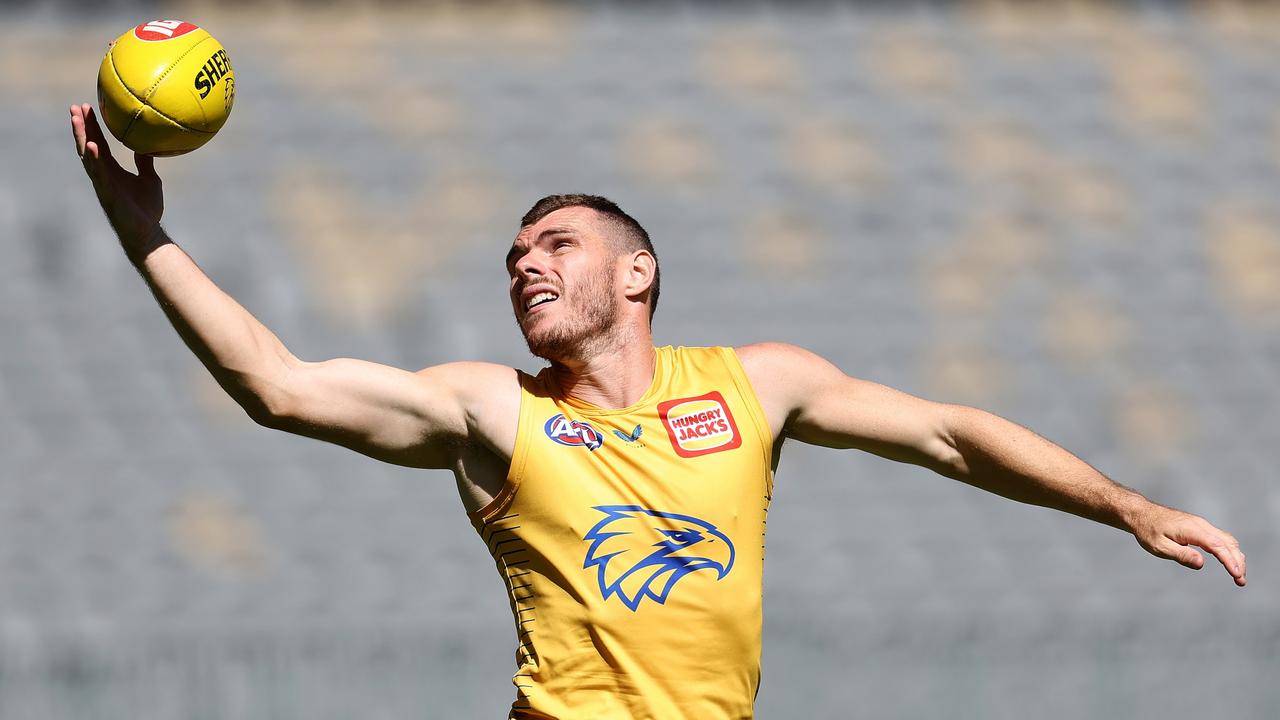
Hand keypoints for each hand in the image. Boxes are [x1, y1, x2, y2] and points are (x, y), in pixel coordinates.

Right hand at [70, 102, 164, 251]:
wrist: (147, 232)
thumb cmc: (146, 208)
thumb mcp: (149, 179)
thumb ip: (144, 163)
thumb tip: (147, 145)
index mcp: (111, 169)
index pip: (99, 142)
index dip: (92, 126)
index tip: (87, 107)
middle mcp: (103, 173)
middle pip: (87, 144)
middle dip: (80, 126)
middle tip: (75, 106)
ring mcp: (102, 182)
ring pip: (87, 155)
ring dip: (82, 136)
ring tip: (77, 118)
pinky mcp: (107, 192)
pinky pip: (99, 173)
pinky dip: (94, 158)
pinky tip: (92, 145)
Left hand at [1132, 504, 1245, 586]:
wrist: (1141, 513)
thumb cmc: (1148, 530)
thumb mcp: (1159, 546)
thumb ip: (1181, 555)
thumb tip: (1201, 563)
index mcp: (1192, 529)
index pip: (1218, 546)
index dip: (1230, 561)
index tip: (1237, 575)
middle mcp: (1201, 525)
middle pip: (1228, 543)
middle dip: (1237, 562)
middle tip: (1241, 581)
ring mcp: (1201, 524)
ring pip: (1227, 540)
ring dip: (1236, 556)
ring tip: (1238, 575)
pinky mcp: (1199, 527)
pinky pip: (1220, 538)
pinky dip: (1229, 550)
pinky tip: (1230, 561)